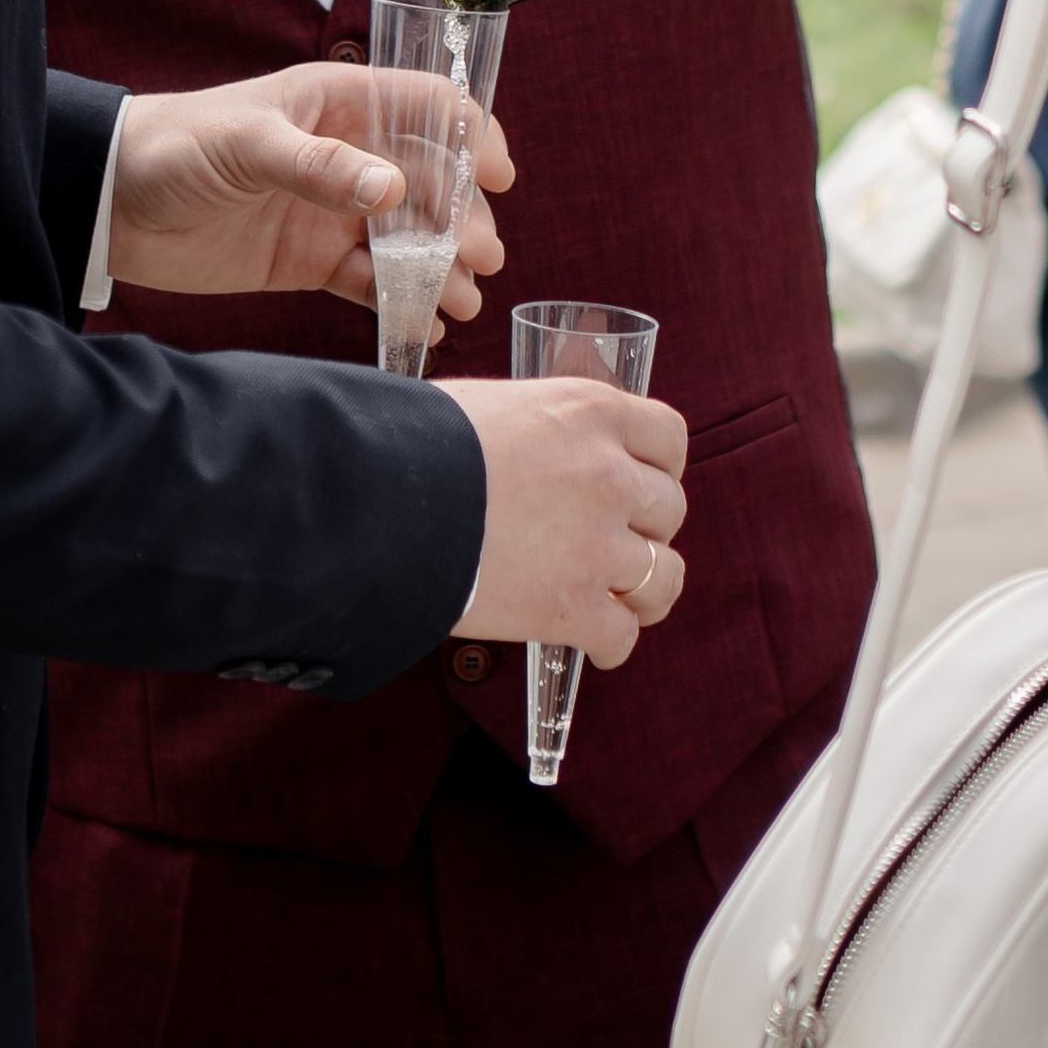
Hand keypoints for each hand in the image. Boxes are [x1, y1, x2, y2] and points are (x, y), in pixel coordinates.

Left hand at [105, 65, 511, 313]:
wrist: (113, 204)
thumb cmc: (176, 145)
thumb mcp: (247, 143)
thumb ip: (318, 167)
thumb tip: (393, 189)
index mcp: (338, 103)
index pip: (427, 105)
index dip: (471, 133)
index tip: (500, 175)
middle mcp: (346, 154)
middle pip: (430, 181)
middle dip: (464, 217)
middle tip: (480, 257)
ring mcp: (331, 211)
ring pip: (408, 238)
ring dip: (441, 266)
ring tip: (463, 299)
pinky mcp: (309, 260)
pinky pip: (370, 281)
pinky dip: (402, 301)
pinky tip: (427, 323)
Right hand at [439, 376, 688, 669]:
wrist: (377, 499)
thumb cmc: (418, 442)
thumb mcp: (496, 405)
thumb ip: (542, 427)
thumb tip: (541, 450)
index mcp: (591, 412)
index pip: (669, 437)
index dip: (659, 466)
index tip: (642, 482)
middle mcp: (609, 474)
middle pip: (669, 509)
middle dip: (645, 528)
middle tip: (614, 542)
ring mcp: (596, 544)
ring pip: (663, 576)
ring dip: (644, 590)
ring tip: (618, 598)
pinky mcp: (572, 608)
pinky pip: (622, 635)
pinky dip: (609, 642)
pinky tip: (589, 639)